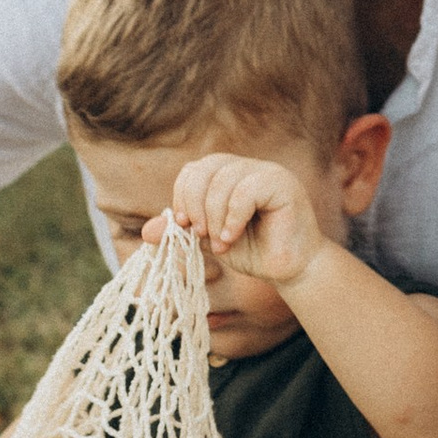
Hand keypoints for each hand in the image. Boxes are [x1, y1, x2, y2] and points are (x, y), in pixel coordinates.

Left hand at [158, 154, 324, 291]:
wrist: (291, 269)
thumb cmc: (254, 252)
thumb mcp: (210, 240)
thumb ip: (182, 231)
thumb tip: (146, 231)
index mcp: (229, 175)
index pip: (194, 170)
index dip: (182, 196)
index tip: (184, 226)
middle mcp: (247, 167)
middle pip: (205, 169)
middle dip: (194, 204)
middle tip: (200, 234)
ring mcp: (266, 172)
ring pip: (224, 179)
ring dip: (214, 217)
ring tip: (221, 243)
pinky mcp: (283, 183)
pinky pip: (246, 191)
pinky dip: (232, 217)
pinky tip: (232, 237)